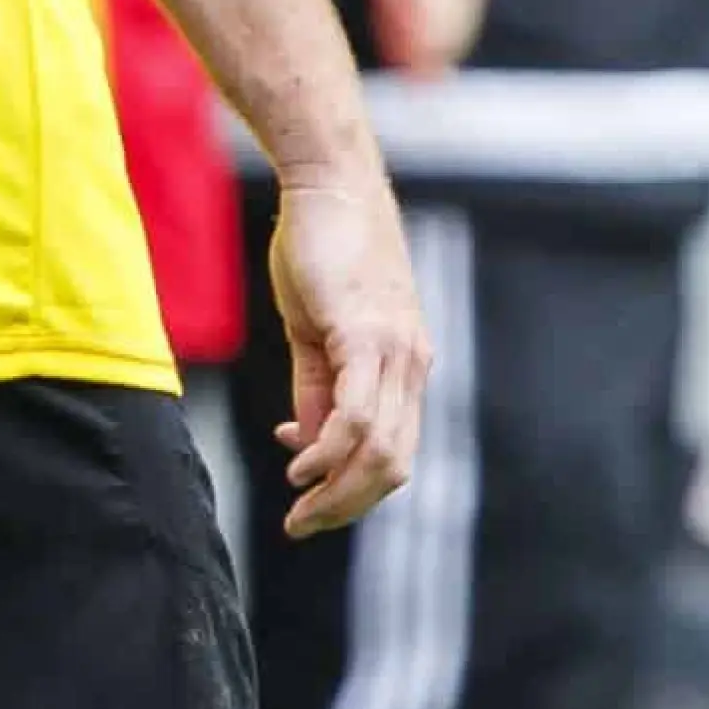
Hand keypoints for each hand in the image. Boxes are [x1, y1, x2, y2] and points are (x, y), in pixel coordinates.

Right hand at [267, 170, 429, 538]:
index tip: (305, 495)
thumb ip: (316, 385)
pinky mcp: (368, 335)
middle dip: (346, 506)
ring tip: (297, 505)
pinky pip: (357, 413)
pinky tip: (297, 461)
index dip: (352, 487)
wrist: (330, 184)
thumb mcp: (316, 327)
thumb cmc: (321, 247)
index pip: (393, 452)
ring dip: (336, 490)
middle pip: (393, 465)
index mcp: (403, 366)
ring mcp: (395, 352)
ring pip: (379, 450)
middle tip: (301, 525)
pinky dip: (329, 449)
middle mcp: (411, 366)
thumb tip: (305, 439)